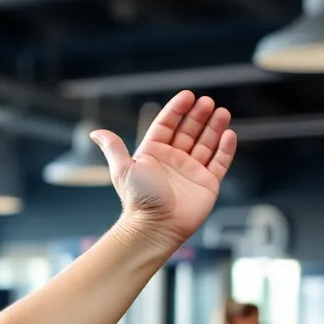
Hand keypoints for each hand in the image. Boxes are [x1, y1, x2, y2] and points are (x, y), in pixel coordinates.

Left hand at [92, 91, 236, 245]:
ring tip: (221, 112)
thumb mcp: (123, 169)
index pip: (166, 125)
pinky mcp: (207, 183)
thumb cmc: (138, 199)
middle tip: (207, 102)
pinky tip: (229, 134)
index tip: (188, 96)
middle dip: (198, 116)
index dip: (177, 110)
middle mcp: (173, 160)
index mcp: (153, 154)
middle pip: (188, 131)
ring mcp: (191, 171)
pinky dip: (225, 148)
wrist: (155, 227)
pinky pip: (219, 162)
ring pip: (206, 143)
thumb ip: (113, 147)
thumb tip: (95, 132)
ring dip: (214, 127)